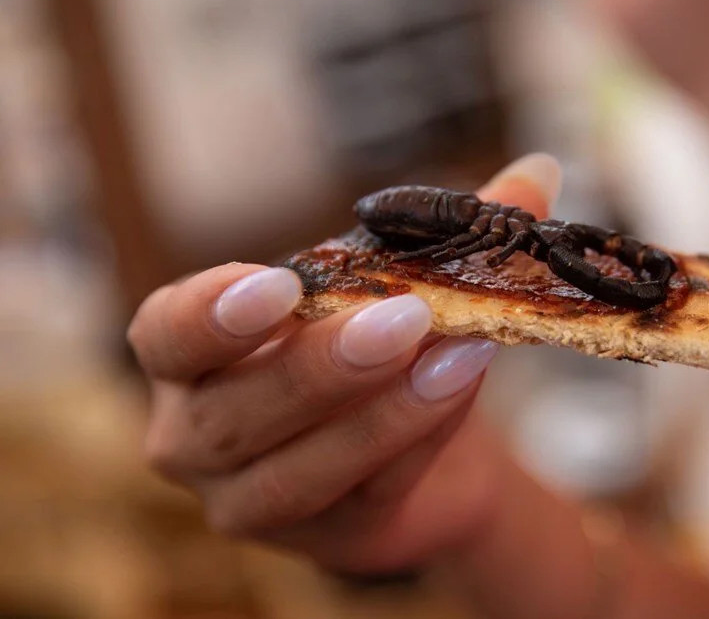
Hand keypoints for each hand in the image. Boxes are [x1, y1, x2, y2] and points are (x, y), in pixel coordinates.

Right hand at [128, 154, 561, 574]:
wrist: (424, 438)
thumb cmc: (377, 345)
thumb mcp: (392, 283)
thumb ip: (452, 233)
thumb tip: (537, 172)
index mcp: (189, 356)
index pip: (167, 334)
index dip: (212, 314)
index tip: (280, 284)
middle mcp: (195, 435)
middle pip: (235, 415)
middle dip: (322, 366)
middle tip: (404, 317)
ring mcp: (249, 501)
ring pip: (298, 475)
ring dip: (382, 416)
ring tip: (459, 357)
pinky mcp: (320, 538)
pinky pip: (367, 499)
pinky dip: (418, 442)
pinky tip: (461, 390)